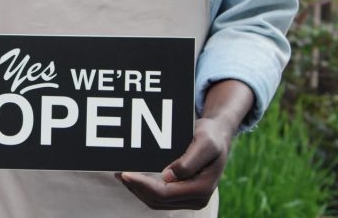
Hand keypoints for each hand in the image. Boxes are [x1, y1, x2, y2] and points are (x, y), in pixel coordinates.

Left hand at [117, 117, 232, 209]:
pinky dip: (144, 189)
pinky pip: (159, 197)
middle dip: (136, 188)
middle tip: (119, 173)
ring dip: (137, 190)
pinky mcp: (183, 195)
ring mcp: (190, 199)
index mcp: (201, 189)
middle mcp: (196, 199)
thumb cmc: (211, 137)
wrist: (218, 137)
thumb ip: (188, 162)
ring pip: (156, 201)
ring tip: (121, 175)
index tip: (125, 174)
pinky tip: (133, 178)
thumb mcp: (204, 143)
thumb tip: (167, 177)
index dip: (142, 185)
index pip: (165, 193)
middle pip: (157, 200)